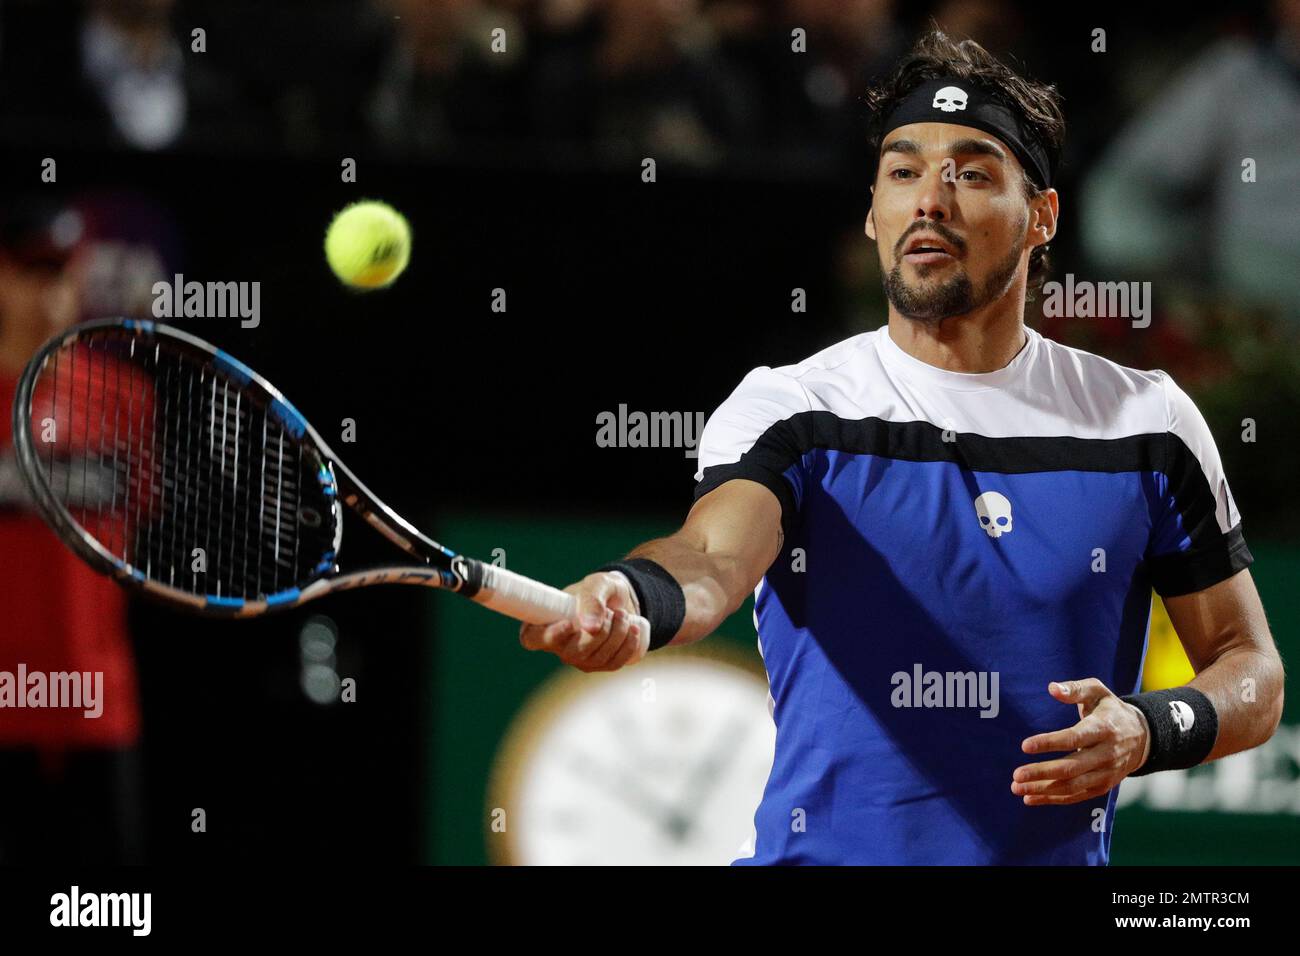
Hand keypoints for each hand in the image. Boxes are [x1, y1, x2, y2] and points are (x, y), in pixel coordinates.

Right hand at [518, 571, 648, 671]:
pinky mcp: (600, 665)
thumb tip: (590, 627)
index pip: (532, 639)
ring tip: (623, 614)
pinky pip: (614, 663)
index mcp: (545, 623)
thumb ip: (592, 599)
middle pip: (573, 652)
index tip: (569, 623)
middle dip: (600, 631)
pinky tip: (633, 629)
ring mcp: (579, 659)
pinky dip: (628, 645)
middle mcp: (558, 646)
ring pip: (597, 658)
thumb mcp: (597, 584)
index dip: (548, 636)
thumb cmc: (600, 590)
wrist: (622, 600)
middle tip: (612, 611)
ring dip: (617, 635)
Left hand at [1012, 678, 1150, 805]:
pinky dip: (1054, 799)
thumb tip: (1052, 688)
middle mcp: (1107, 754)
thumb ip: (1075, 689)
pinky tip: (1031, 798)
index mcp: (1103, 728)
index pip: (1074, 738)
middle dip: (1042, 772)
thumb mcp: (1097, 691)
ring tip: (1017, 787)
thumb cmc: (1110, 710)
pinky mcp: (1104, 786)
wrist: (1142, 736)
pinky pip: (1077, 796)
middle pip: (1072, 767)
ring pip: (1073, 786)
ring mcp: (1106, 773)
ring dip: (1044, 789)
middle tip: (1016, 774)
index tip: (1025, 746)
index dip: (1049, 743)